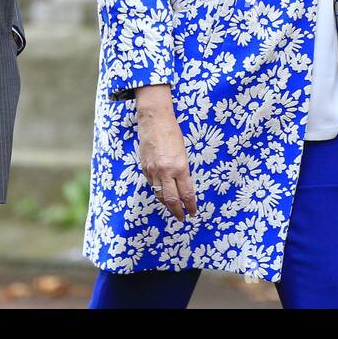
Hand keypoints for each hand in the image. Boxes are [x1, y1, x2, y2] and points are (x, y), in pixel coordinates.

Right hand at [134, 85, 196, 220]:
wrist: (154, 120)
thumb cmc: (172, 133)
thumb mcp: (183, 153)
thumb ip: (181, 171)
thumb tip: (182, 186)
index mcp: (180, 167)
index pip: (186, 193)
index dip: (190, 206)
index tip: (193, 212)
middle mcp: (166, 172)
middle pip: (171, 200)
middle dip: (178, 211)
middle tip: (182, 218)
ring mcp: (153, 171)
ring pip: (159, 195)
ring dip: (166, 204)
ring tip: (172, 209)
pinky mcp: (144, 168)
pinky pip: (151, 185)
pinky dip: (157, 192)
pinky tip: (161, 194)